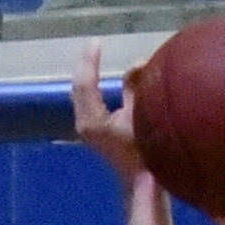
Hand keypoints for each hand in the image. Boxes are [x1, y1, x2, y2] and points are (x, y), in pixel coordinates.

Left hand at [71, 41, 143, 188]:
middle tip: (94, 45)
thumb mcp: (143, 116)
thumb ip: (137, 88)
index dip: (90, 60)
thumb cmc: (146, 153)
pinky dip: (91, 85)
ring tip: (95, 55)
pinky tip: (99, 77)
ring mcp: (87, 127)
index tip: (97, 41)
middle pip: (79, 86)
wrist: (141, 182)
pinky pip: (87, 100)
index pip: (86, 83)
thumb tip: (138, 63)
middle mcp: (85, 122)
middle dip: (86, 64)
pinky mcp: (94, 129)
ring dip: (88, 74)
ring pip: (81, 93)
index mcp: (93, 120)